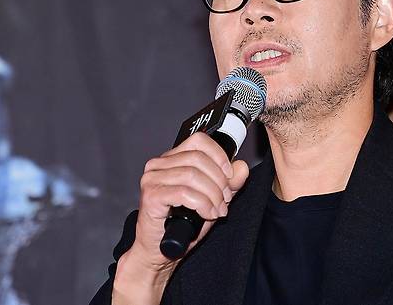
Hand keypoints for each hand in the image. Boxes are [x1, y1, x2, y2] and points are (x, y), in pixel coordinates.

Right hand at [123, 132, 248, 276]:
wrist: (159, 251)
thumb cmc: (181, 225)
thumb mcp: (212, 199)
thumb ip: (228, 183)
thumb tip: (241, 167)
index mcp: (172, 159)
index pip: (199, 141)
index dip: (219, 155)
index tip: (230, 175)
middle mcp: (158, 165)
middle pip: (198, 158)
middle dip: (219, 180)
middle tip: (225, 200)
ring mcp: (152, 179)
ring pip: (192, 175)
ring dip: (212, 195)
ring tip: (218, 210)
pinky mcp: (151, 196)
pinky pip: (184, 193)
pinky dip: (202, 204)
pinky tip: (208, 214)